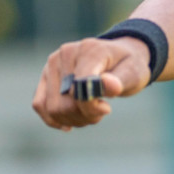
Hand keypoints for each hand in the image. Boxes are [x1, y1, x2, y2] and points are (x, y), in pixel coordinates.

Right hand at [31, 37, 151, 129]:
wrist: (119, 58)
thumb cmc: (128, 66)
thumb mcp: (133, 73)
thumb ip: (119, 80)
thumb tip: (107, 84)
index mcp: (89, 49)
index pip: (80, 88)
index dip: (91, 107)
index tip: (107, 108)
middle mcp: (65, 53)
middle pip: (64, 103)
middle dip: (84, 116)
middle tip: (102, 111)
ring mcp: (52, 64)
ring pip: (52, 108)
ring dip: (73, 120)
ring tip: (90, 113)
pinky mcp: (45, 76)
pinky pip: (39, 104)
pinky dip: (54, 119)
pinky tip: (70, 124)